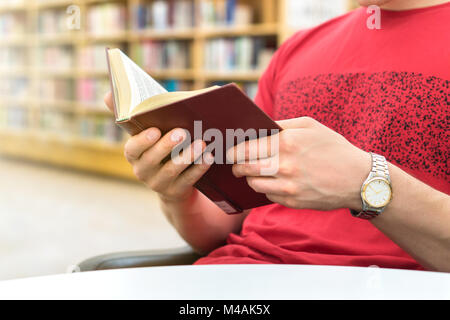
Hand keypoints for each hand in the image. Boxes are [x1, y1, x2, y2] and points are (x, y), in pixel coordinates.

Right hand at [104, 92, 212, 202]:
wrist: (170, 180)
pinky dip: (199, 168)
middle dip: (167, 145)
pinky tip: (208, 157)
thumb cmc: (159, 146)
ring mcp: (158, 183)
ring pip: (172, 170)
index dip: (142, 141)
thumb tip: (107, 93)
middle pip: (152, 160)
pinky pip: (188, 180)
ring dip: (187, 156)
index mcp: (133, 154)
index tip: (155, 130)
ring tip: (201, 144)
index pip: (132, 149)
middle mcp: (142, 170)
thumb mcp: (147, 131)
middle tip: (182, 132)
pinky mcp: (175, 191)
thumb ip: (132, 113)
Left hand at [228, 117, 370, 210]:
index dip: (233, 151)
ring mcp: (288, 188)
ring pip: (253, 184)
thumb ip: (281, 125)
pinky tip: (273, 181)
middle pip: (244, 168)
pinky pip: (268, 195)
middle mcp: (284, 166)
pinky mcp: (292, 202)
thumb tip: (257, 128)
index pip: (245, 149)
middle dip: (236, 166)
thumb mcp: (310, 126)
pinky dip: (266, 188)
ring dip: (250, 178)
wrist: (358, 179)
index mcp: (287, 143)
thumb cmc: (333, 148)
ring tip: (254, 172)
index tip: (230, 150)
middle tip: (236, 164)